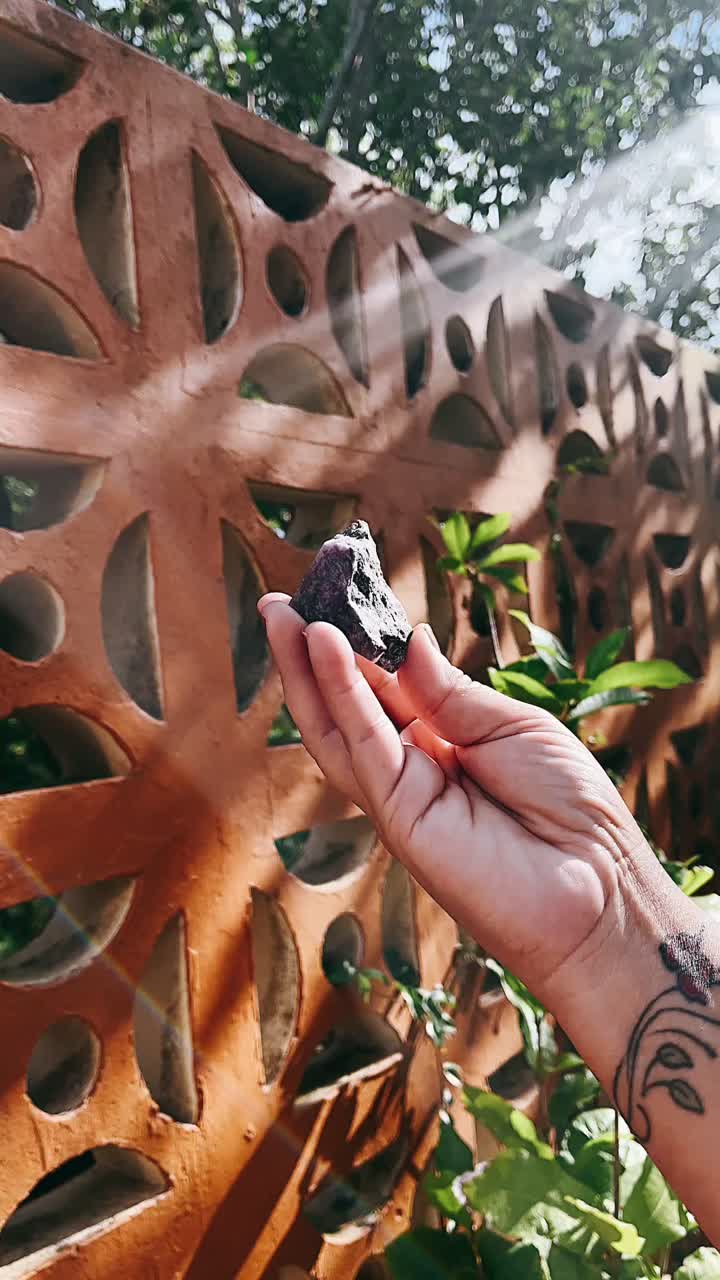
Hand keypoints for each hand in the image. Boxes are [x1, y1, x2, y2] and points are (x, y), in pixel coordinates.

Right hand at [259, 596, 652, 1001]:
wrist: (597, 883)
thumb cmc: (568, 805)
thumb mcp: (511, 725)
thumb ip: (448, 691)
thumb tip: (407, 638)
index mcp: (442, 740)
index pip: (384, 685)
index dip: (357, 644)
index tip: (331, 597)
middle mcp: (412, 766)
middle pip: (346, 704)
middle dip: (309, 653)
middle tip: (277, 604)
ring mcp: (399, 793)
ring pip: (335, 725)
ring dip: (305, 668)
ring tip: (281, 615)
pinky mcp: (397, 814)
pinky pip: (361, 743)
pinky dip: (339, 692)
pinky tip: (323, 646)